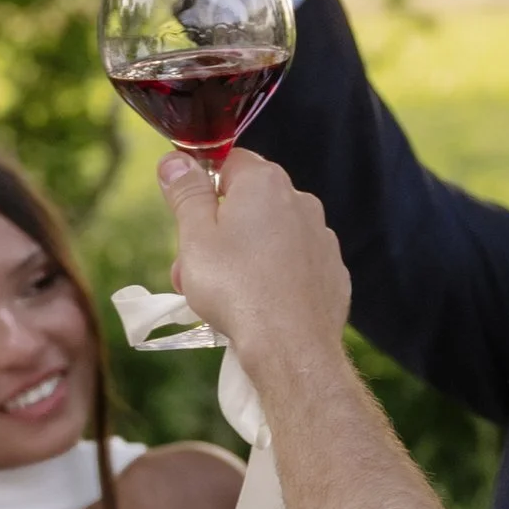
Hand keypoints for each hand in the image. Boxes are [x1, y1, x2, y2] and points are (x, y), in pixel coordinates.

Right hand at [160, 147, 349, 382]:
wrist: (291, 347)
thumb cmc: (237, 289)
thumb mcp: (195, 237)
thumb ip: (186, 193)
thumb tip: (176, 161)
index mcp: (265, 183)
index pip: (229, 163)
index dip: (203, 189)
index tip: (188, 220)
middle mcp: (301, 201)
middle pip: (249, 204)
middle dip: (218, 231)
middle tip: (193, 270)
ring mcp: (321, 238)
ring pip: (271, 237)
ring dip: (244, 257)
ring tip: (222, 297)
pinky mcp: (332, 272)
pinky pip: (294, 265)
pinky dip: (275, 278)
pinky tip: (260, 305)